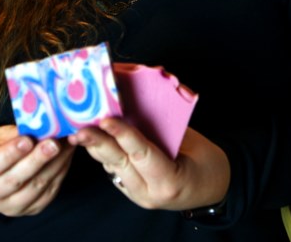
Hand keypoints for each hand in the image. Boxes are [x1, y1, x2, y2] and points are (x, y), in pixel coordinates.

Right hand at [0, 124, 74, 216]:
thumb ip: (14, 135)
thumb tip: (38, 124)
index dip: (9, 154)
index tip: (27, 139)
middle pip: (14, 181)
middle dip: (36, 160)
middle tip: (53, 143)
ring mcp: (10, 206)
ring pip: (35, 188)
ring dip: (54, 165)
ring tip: (66, 145)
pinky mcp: (31, 208)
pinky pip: (49, 192)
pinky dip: (61, 171)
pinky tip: (68, 155)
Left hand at [68, 119, 229, 210]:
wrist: (212, 187)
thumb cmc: (208, 163)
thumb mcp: (193, 143)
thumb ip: (166, 127)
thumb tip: (147, 95)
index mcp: (169, 181)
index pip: (142, 154)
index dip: (124, 135)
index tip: (107, 119)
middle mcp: (148, 191)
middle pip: (118, 162)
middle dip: (97, 142)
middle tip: (80, 127)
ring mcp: (137, 194)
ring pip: (110, 165)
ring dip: (94, 146)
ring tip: (78, 130)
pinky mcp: (130, 190)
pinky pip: (112, 167)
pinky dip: (101, 150)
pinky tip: (88, 138)